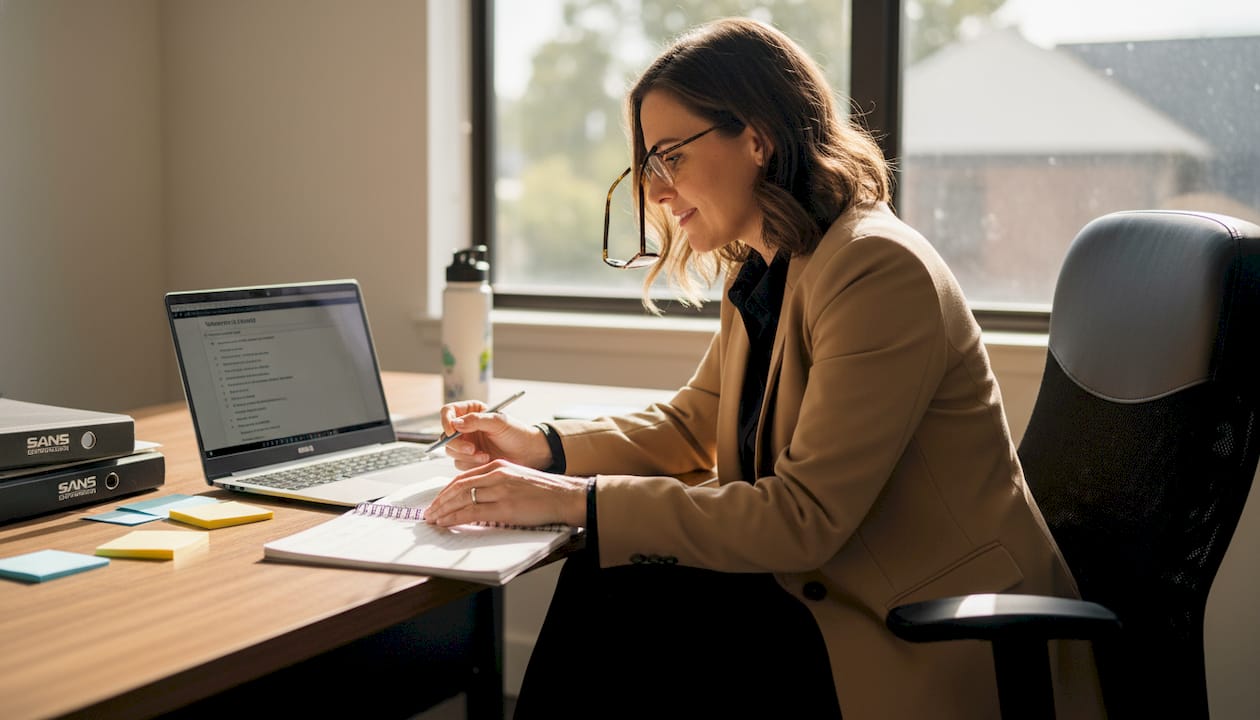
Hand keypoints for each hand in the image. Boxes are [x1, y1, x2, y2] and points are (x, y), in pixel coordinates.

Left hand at [422, 459, 587, 527]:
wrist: (565, 495)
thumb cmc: (544, 491)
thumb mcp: (517, 478)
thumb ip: (497, 484)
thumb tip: (478, 498)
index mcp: (498, 466)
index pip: (464, 477)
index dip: (446, 491)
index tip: (438, 501)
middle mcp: (496, 474)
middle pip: (458, 487)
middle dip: (440, 501)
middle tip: (429, 511)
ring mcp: (499, 490)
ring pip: (461, 499)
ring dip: (443, 510)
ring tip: (433, 519)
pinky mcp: (504, 507)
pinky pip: (472, 512)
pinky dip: (455, 518)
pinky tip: (446, 523)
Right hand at [437, 400, 551, 469]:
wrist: (528, 453)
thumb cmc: (516, 433)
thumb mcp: (498, 422)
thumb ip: (476, 420)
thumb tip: (455, 424)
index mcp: (471, 411)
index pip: (448, 412)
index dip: (446, 422)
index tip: (453, 432)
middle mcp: (465, 427)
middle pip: (446, 435)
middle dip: (458, 445)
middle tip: (472, 449)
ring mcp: (466, 443)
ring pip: (451, 451)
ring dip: (466, 456)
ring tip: (485, 456)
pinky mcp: (469, 459)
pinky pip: (460, 464)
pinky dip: (471, 464)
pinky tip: (486, 460)